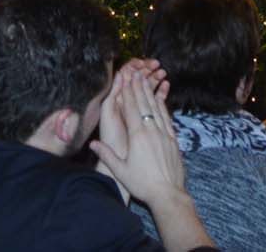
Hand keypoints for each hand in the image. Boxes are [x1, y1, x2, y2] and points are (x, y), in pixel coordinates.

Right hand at [90, 62, 188, 206]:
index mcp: (138, 136)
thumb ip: (107, 155)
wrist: (167, 194)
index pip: (131, 109)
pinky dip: (162, 105)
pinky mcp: (173, 140)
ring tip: (146, 79)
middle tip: (134, 72)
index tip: (125, 79)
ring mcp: (164, 134)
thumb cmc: (142, 184)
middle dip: (138, 87)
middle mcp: (152, 131)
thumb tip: (92, 143)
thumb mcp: (121, 171)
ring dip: (150, 92)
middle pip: (144, 104)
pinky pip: (166, 118)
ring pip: (156, 108)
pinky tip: (160, 98)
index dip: (127, 92)